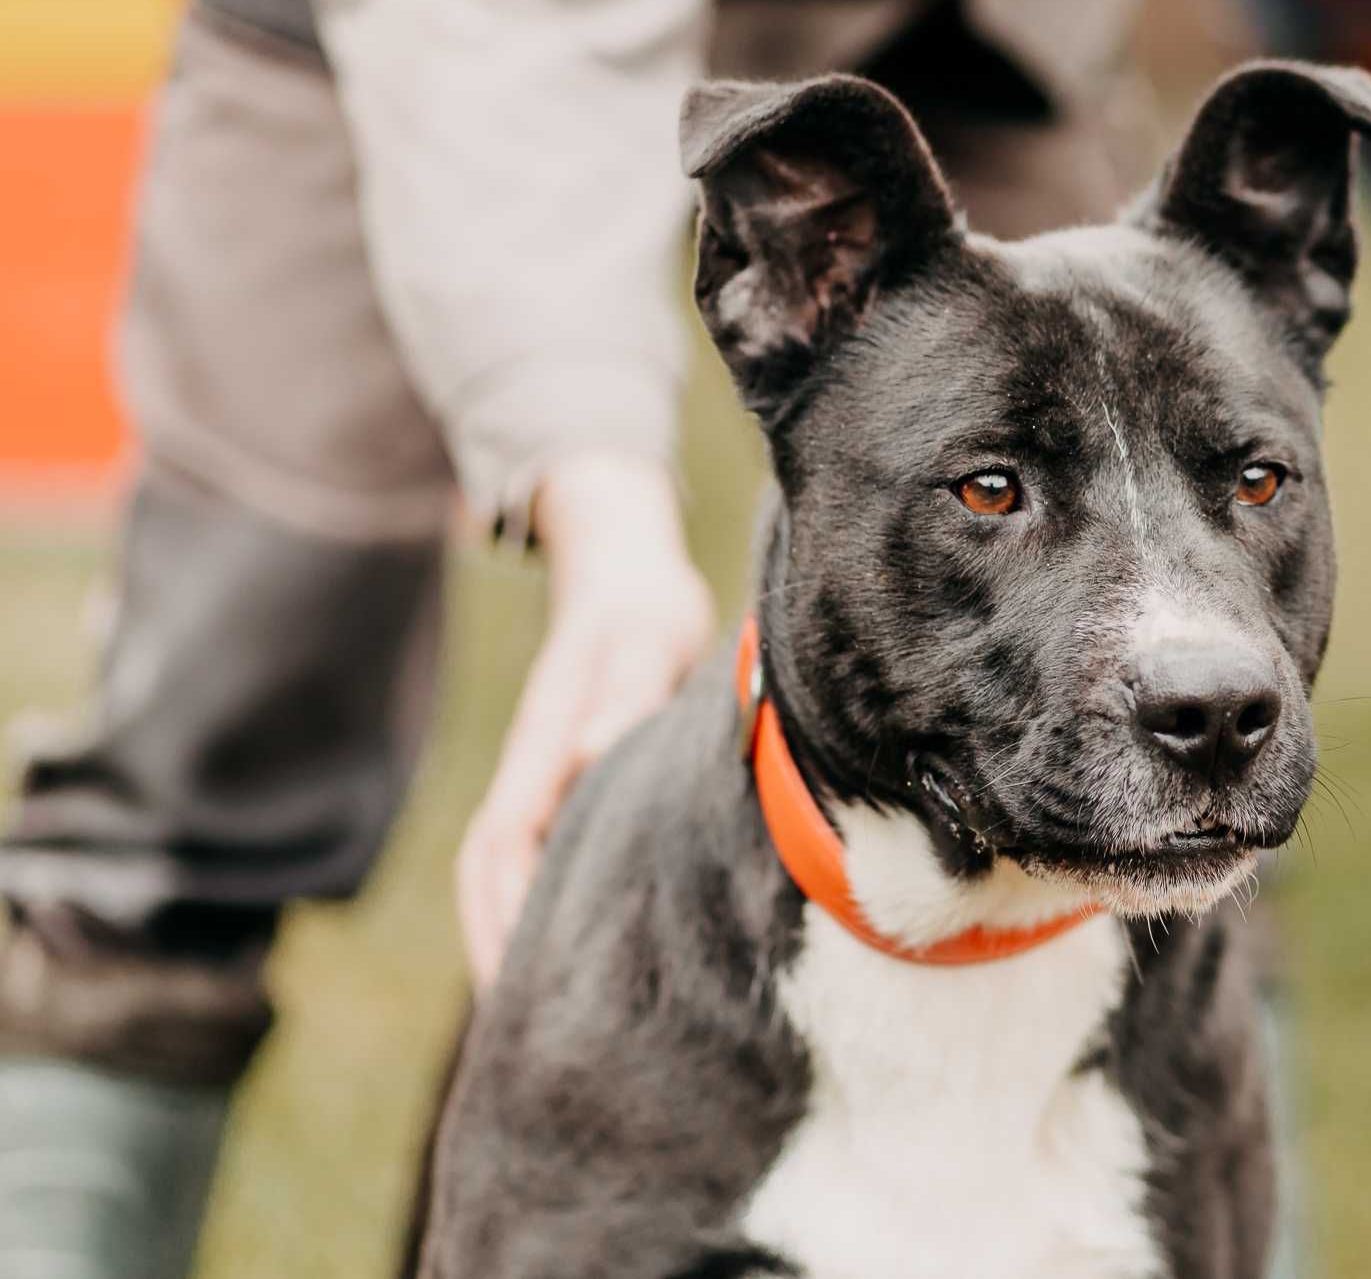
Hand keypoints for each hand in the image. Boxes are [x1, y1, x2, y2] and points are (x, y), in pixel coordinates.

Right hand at [457, 453, 714, 987]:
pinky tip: (574, 944)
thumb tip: (589, 758)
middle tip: (523, 1033)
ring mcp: (547, 774)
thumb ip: (623, 695)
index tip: (512, 981)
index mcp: (545, 746)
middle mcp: (536, 768)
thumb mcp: (647, 640)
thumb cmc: (645, 609)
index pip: (505, 846)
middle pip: (491, 873)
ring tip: (538, 1010)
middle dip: (496, 946)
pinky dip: (541, 901)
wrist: (628, 570)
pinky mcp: (569, 776)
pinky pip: (542, 852)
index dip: (501, 916)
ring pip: (509, 868)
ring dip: (512, 930)